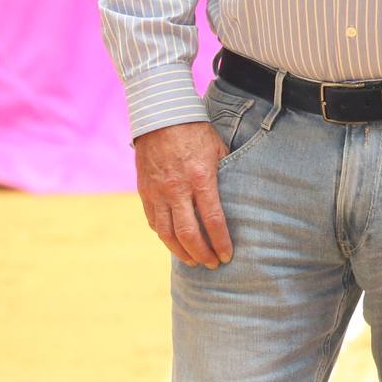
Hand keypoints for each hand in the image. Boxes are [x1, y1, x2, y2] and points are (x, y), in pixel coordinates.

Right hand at [132, 122, 232, 267]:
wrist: (161, 117)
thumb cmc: (196, 132)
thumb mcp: (219, 149)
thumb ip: (225, 173)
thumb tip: (237, 195)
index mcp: (201, 178)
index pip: (213, 220)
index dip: (220, 241)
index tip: (228, 255)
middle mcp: (177, 189)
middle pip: (189, 233)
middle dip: (202, 254)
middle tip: (213, 265)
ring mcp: (158, 193)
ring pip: (167, 233)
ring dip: (181, 251)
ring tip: (194, 262)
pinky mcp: (145, 192)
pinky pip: (154, 222)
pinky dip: (165, 237)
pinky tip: (174, 244)